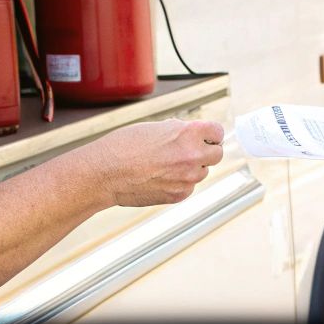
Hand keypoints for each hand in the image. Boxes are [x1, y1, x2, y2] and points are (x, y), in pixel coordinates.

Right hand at [86, 119, 223, 205]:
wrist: (105, 173)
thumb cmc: (123, 146)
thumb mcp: (154, 127)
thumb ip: (178, 131)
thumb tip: (190, 133)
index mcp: (188, 133)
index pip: (218, 131)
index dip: (210, 133)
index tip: (206, 136)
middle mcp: (192, 156)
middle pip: (217, 154)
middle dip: (206, 151)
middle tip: (190, 151)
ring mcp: (187, 178)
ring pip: (202, 172)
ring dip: (191, 168)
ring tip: (166, 165)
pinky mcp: (179, 195)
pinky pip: (188, 187)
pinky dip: (179, 183)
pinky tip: (160, 177)